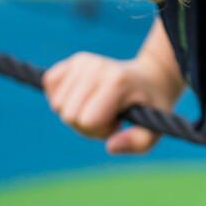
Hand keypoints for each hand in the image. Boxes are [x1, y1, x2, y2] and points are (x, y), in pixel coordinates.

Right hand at [43, 51, 175, 154]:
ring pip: (57, 103)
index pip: (87, 120)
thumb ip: (137, 143)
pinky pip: (50, 82)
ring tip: (98, 106)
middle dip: (86, 125)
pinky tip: (82, 96)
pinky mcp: (75, 59)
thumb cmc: (151, 108)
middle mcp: (97, 67)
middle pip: (68, 115)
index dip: (100, 131)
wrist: (151, 78)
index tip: (118, 123)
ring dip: (75, 112)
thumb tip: (110, 146)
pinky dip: (61, 95)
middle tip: (107, 116)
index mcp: (116, 82)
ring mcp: (84, 61)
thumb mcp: (154, 130)